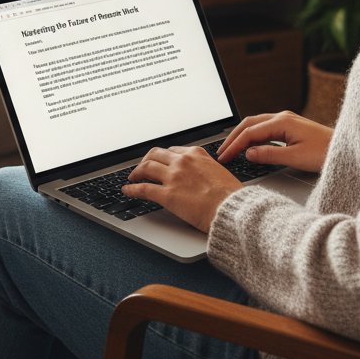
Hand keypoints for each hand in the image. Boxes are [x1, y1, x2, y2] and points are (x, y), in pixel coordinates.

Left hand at [122, 145, 241, 232]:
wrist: (232, 208)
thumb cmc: (231, 195)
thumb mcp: (219, 172)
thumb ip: (205, 169)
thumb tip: (200, 176)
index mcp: (196, 154)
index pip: (173, 150)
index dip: (163, 157)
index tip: (160, 161)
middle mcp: (183, 161)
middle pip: (156, 154)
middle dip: (146, 160)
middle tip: (142, 167)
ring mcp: (174, 177)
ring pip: (147, 167)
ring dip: (136, 172)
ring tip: (133, 177)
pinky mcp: (167, 194)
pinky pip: (144, 188)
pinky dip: (132, 189)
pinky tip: (127, 190)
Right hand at [216, 111, 333, 173]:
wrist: (346, 150)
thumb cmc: (325, 153)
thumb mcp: (295, 158)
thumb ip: (269, 154)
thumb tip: (248, 153)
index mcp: (282, 122)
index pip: (250, 133)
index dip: (234, 145)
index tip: (224, 157)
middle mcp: (283, 117)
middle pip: (249, 124)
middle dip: (233, 138)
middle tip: (221, 152)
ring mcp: (287, 120)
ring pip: (257, 124)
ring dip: (242, 136)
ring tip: (231, 149)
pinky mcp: (291, 126)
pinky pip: (266, 128)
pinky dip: (253, 136)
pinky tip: (250, 145)